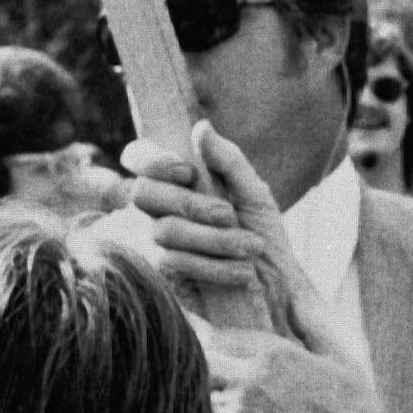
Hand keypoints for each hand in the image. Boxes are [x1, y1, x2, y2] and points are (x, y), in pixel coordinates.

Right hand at [124, 123, 350, 356]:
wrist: (276, 285)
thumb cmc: (261, 229)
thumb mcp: (254, 192)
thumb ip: (229, 159)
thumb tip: (201, 127)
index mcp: (175, 178)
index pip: (136, 155)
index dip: (152, 160)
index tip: (187, 172)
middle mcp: (157, 207)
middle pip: (143, 194)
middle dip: (189, 204)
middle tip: (229, 215)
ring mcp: (154, 241)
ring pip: (163, 231)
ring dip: (211, 239)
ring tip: (250, 248)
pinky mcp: (162, 276)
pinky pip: (173, 264)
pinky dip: (212, 266)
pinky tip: (241, 272)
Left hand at [200, 320, 412, 412]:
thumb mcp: (341, 358)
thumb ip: (311, 325)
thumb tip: (292, 299)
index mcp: (274, 353)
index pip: (220, 335)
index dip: (214, 342)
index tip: (210, 346)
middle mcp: (250, 379)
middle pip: (202, 359)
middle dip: (203, 364)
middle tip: (211, 376)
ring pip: (201, 395)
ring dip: (209, 398)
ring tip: (231, 409)